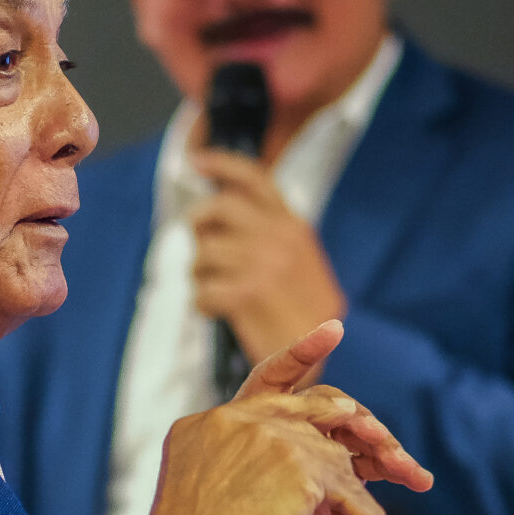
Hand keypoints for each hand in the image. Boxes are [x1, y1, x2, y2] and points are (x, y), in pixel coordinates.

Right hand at [91, 321, 429, 514]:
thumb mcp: (222, 495)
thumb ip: (260, 467)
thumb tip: (322, 464)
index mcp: (214, 423)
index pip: (267, 378)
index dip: (301, 353)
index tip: (334, 330)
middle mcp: (240, 419)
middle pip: (321, 410)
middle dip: (366, 432)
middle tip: (397, 459)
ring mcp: (269, 438)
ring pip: (339, 457)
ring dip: (368, 490)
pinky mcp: (296, 468)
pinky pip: (350, 491)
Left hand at [187, 150, 348, 364]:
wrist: (317, 353)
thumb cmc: (305, 313)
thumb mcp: (301, 261)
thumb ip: (271, 235)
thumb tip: (219, 219)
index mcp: (293, 226)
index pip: (255, 179)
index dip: (221, 164)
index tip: (196, 161)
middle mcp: (279, 238)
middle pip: (218, 209)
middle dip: (197, 225)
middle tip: (197, 245)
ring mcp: (264, 264)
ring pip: (204, 254)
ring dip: (198, 274)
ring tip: (213, 290)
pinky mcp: (248, 294)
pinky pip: (203, 290)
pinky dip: (202, 303)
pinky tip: (216, 311)